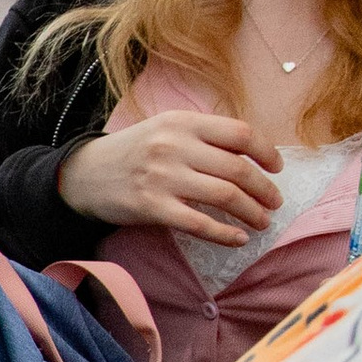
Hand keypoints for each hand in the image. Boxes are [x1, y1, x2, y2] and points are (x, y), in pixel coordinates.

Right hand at [56, 112, 283, 245]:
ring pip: (224, 196)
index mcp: (181, 122)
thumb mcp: (165, 129)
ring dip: (251, 212)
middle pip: (237, 169)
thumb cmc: (133, 152)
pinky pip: (199, 224)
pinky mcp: (151, 207)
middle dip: (264, 190)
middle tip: (274, 203)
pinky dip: (225, 234)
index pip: (239, 133)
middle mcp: (173, 146)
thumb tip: (252, 156)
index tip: (277, 167)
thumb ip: (203, 137)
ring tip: (262, 222)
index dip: (266, 152)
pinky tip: (238, 239)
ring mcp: (162, 177)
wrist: (84, 174)